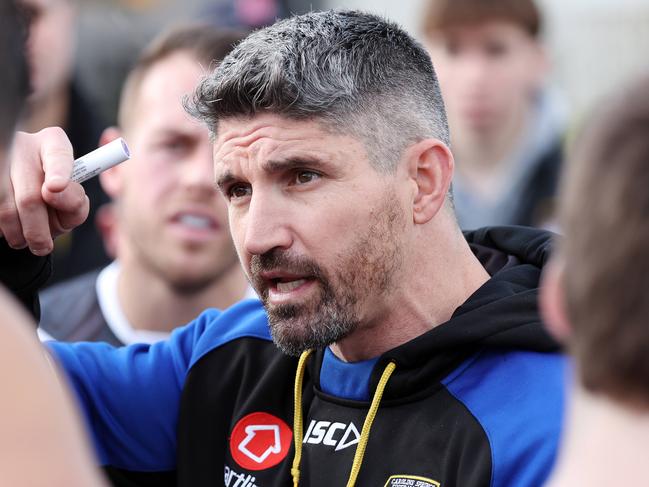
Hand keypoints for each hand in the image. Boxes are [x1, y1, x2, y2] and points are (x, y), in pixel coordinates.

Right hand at [0, 128, 88, 255]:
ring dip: (16, 232)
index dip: (58, 172)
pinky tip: (9, 228)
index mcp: (54, 143)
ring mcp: (1, 156)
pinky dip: (2, 228)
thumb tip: (53, 193)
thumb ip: (75, 203)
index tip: (55, 188)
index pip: (58, 154)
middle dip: (37, 230)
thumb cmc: (57, 201)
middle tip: (43, 246)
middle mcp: (24, 144)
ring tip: (25, 239)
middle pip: (30, 196)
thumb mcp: (73, 203)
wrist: (23, 198)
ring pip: (5, 207)